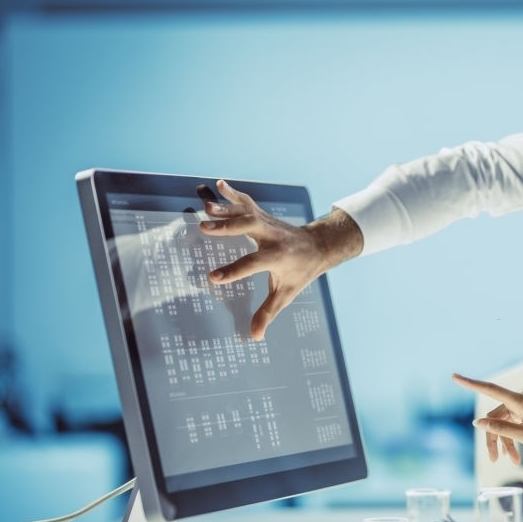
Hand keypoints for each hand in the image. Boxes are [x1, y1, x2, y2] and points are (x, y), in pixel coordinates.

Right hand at [199, 180, 362, 339]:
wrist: (318, 245)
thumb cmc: (300, 272)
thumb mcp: (286, 293)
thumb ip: (268, 313)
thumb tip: (254, 337)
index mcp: (278, 256)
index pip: (253, 264)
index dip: (234, 271)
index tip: (213, 278)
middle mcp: (273, 236)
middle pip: (250, 227)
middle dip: (228, 227)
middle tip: (204, 228)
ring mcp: (267, 222)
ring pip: (247, 212)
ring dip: (227, 208)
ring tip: (207, 207)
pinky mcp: (262, 215)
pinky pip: (247, 202)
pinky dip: (234, 194)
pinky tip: (219, 184)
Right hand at [452, 373, 522, 463]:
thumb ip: (503, 429)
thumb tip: (479, 423)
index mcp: (521, 401)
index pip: (490, 389)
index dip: (470, 383)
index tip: (454, 376)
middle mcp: (522, 398)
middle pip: (495, 417)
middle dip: (493, 438)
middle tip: (495, 460)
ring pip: (503, 422)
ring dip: (504, 441)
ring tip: (511, 461)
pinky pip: (513, 422)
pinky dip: (512, 438)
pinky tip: (515, 455)